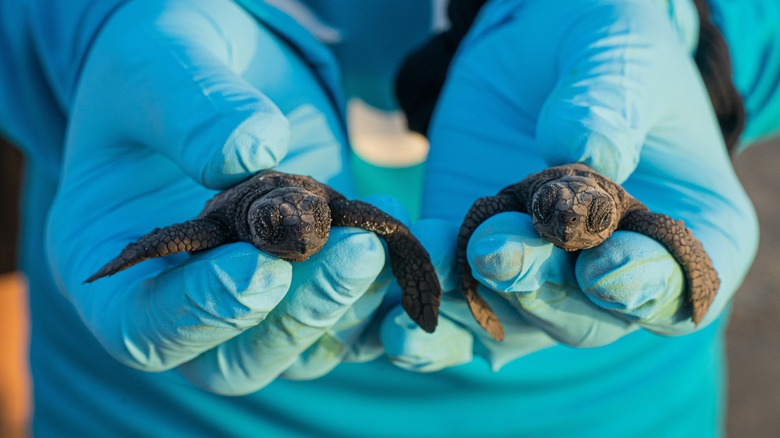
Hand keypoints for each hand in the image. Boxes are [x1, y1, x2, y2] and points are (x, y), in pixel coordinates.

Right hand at [46, 0, 389, 394]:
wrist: (225, 68)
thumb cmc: (166, 63)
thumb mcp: (161, 62)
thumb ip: (192, 109)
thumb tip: (251, 154)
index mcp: (117, 261)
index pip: (142, 327)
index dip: (199, 313)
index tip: (257, 265)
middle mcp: (185, 300)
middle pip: (235, 361)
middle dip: (297, 317)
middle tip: (351, 254)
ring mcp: (256, 300)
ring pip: (304, 350)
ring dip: (350, 305)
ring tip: (381, 238)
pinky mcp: (312, 282)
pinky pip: (353, 320)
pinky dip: (384, 292)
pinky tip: (401, 231)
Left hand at [392, 0, 757, 369]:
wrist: (537, 48)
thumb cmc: (603, 45)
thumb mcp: (617, 54)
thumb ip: (610, 103)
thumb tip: (588, 152)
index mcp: (687, 225)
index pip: (680, 279)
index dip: (648, 285)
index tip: (603, 271)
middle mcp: (616, 268)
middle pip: (589, 314)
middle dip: (539, 290)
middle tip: (497, 255)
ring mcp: (545, 272)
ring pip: (514, 321)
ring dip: (467, 313)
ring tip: (423, 294)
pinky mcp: (478, 261)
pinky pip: (454, 302)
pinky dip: (423, 309)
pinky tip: (387, 304)